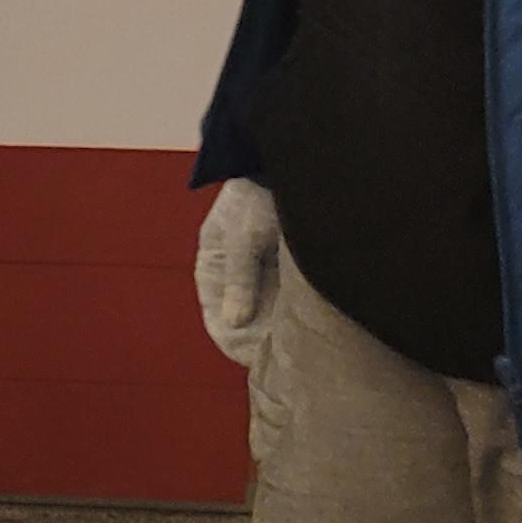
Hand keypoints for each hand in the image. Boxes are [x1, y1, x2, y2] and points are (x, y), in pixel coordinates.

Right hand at [194, 180, 281, 370]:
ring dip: (276, 331)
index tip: (255, 359)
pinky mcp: (283, 270)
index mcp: (212, 265)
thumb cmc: (257, 196)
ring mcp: (260, 273)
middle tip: (282, 360)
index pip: (216, 318)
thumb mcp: (245, 237)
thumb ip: (241, 279)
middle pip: (242, 322)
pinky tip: (309, 328)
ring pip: (265, 315)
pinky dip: (292, 317)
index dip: (233, 342)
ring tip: (298, 349)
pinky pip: (284, 303)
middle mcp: (234, 274)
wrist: (291, 163)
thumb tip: (235, 324)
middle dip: (258, 341)